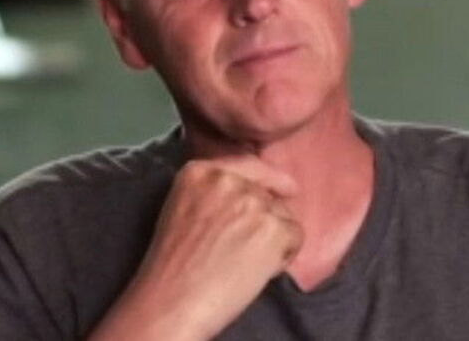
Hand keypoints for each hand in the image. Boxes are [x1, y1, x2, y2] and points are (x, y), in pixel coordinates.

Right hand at [88, 156, 302, 340]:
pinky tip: (260, 269)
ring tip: (247, 261)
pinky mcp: (273, 228)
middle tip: (243, 245)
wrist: (171, 303)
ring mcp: (252, 201)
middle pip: (267, 191)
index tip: (284, 189)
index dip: (267, 179)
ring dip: (274, 236)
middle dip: (264, 215)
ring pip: (283, 213)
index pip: (248, 164)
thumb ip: (214, 190)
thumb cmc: (172, 264)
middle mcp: (228, 179)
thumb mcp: (184, 206)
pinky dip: (285, 254)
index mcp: (200, 171)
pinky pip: (296, 235)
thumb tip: (256, 190)